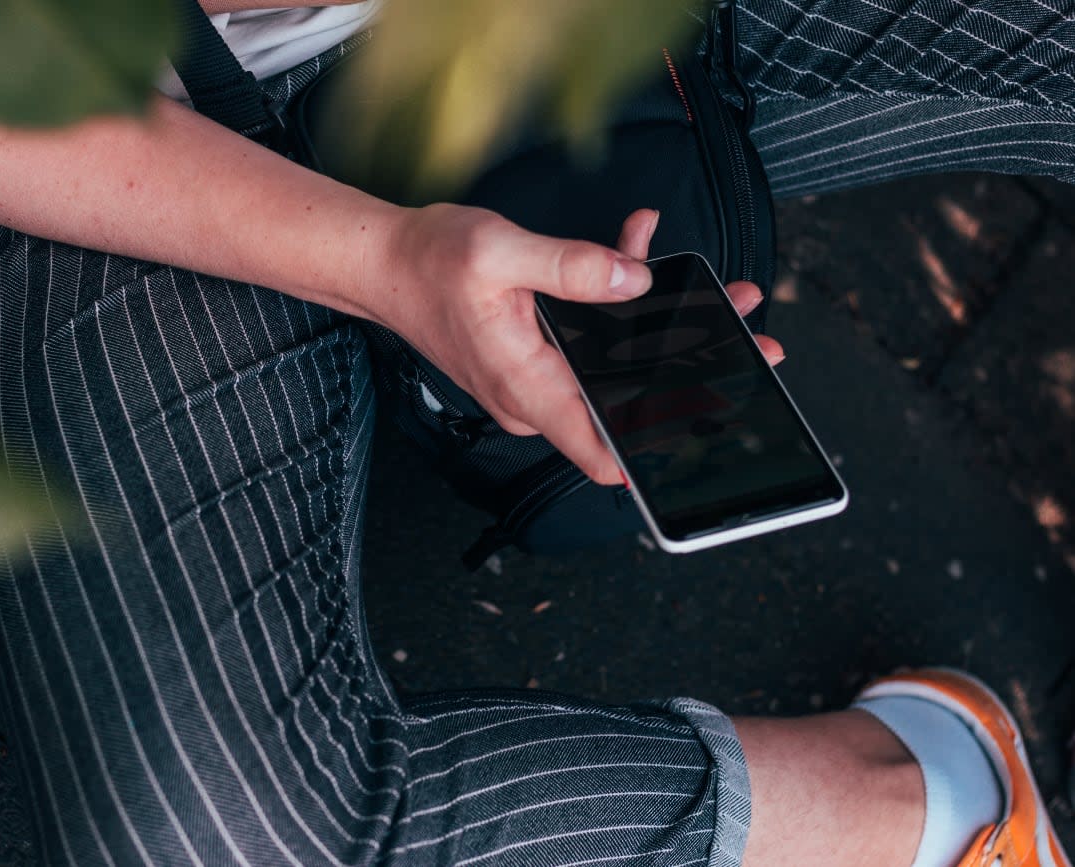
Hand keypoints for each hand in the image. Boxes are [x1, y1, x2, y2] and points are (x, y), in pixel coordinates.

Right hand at [371, 205, 782, 485]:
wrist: (385, 265)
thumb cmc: (429, 264)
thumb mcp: (500, 253)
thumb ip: (573, 268)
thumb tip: (636, 281)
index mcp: (529, 387)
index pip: (602, 450)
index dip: (660, 449)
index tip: (716, 425)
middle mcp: (537, 397)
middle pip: (626, 404)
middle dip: (691, 367)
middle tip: (749, 335)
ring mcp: (540, 382)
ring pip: (617, 369)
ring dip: (663, 328)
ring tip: (716, 291)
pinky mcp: (540, 359)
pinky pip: (593, 344)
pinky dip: (620, 304)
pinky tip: (638, 250)